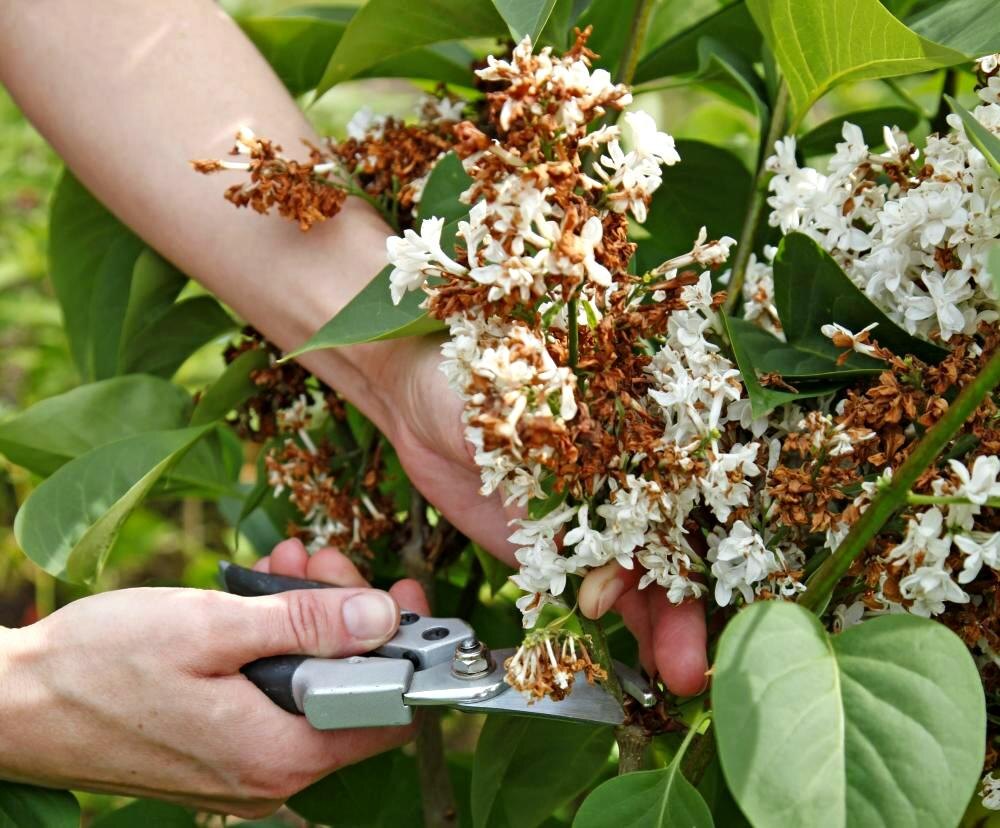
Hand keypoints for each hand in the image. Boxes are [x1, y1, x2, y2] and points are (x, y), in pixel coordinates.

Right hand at [0, 541, 427, 817]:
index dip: (403, 648)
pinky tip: (259, 598)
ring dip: (308, 621)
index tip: (400, 592)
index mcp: (279, 754)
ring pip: (310, 687)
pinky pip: (272, 695)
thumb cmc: (103, 664)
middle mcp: (270, 773)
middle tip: (323, 564)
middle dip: (347, 617)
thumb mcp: (214, 627)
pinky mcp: (220, 749)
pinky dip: (276, 645)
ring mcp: (243, 766)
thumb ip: (306, 625)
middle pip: (348, 691)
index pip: (384, 711)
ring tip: (284, 568)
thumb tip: (382, 616)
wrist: (18, 704)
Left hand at [376, 336, 708, 695]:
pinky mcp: (551, 549)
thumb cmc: (475, 386)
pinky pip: (587, 591)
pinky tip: (631, 662)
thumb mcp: (525, 429)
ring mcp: (588, 518)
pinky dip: (609, 626)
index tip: (701, 595)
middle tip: (688, 668)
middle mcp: (621, 479)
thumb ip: (567, 493)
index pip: (682, 497)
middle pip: (667, 548)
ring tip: (674, 677)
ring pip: (636, 579)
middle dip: (682, 609)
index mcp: (630, 433)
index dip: (694, 549)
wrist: (418, 401)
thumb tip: (604, 583)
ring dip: (657, 629)